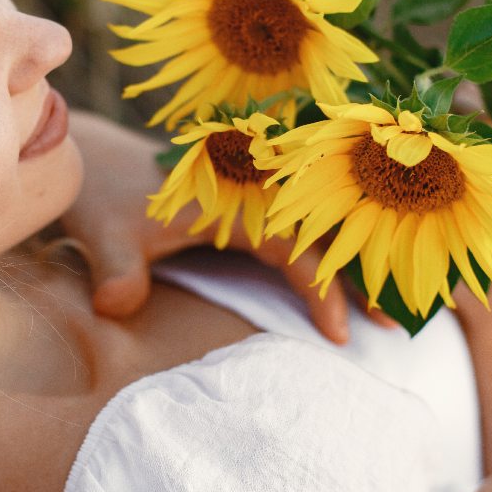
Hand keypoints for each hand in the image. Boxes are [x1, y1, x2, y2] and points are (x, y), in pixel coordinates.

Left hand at [62, 110, 392, 343]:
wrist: (92, 158)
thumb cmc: (103, 191)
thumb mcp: (106, 227)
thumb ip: (117, 266)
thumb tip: (117, 307)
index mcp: (236, 196)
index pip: (296, 248)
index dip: (323, 290)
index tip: (342, 333)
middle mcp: (257, 193)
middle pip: (327, 234)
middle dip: (365, 274)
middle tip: (399, 323)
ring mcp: (256, 199)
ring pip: (322, 229)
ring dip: (357, 262)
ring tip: (392, 308)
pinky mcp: (248, 210)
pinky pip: (299, 231)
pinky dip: (329, 256)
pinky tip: (354, 285)